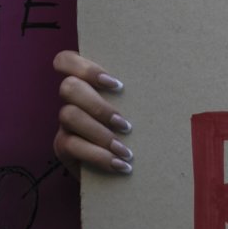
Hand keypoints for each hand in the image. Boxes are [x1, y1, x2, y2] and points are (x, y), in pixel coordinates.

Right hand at [53, 50, 133, 173]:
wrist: (122, 167)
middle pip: (69, 87)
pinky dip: (98, 156)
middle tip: (126, 125)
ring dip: (100, 133)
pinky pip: (72, 145)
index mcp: (89, 85)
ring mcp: (64, 123)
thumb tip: (165, 84)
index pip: (67, 61)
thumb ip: (135, 96)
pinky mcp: (62, 146)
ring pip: (68, 115)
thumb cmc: (133, 131)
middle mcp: (72, 100)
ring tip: (125, 151)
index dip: (86, 68)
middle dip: (98, 106)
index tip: (117, 85)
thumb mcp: (134, 110)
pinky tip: (119, 165)